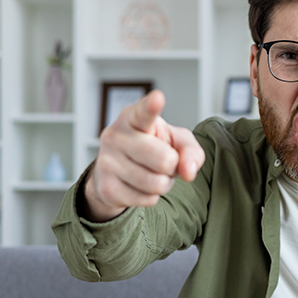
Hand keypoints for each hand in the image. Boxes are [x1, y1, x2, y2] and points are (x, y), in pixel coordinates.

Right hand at [83, 90, 204, 221]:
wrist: (117, 171)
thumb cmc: (153, 147)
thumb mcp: (177, 141)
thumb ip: (191, 151)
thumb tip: (189, 172)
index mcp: (134, 118)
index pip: (143, 113)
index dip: (151, 107)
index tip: (158, 98)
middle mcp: (115, 136)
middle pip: (164, 160)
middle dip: (172, 165)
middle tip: (163, 161)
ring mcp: (107, 162)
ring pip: (157, 183)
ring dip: (163, 183)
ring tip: (152, 172)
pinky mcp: (106, 188)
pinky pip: (147, 199)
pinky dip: (152, 196)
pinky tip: (140, 185)